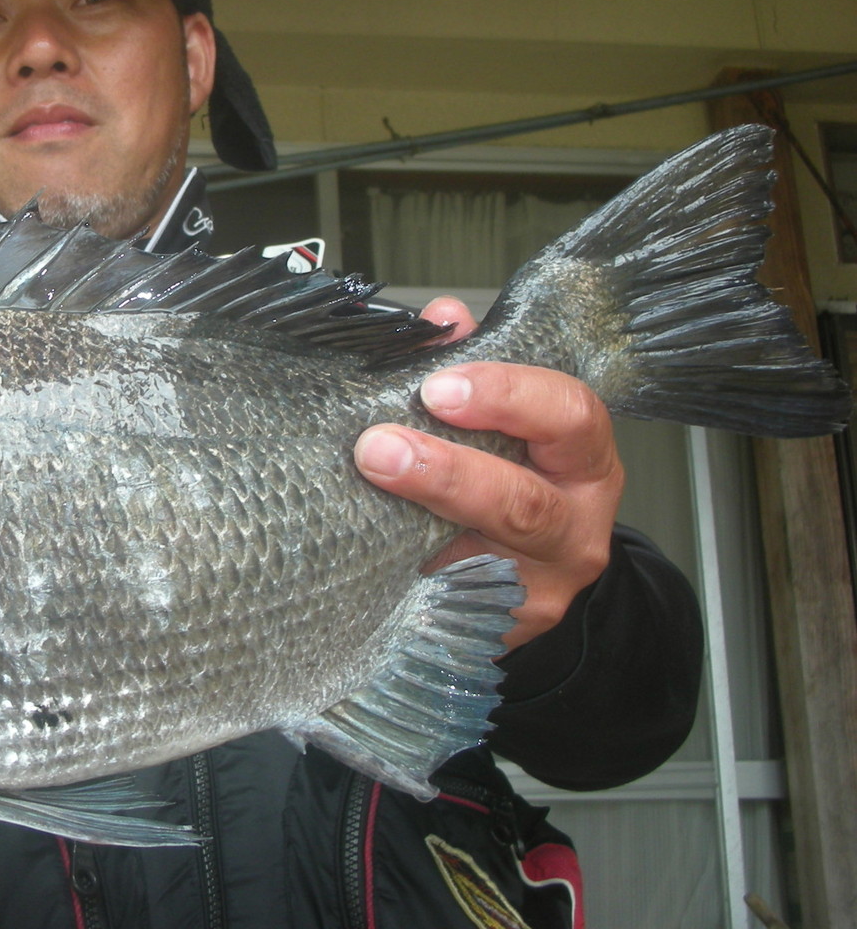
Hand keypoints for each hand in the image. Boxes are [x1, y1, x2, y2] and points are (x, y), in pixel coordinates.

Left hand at [353, 296, 623, 650]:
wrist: (528, 573)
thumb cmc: (514, 477)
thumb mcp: (507, 422)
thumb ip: (474, 369)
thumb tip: (443, 318)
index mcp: (583, 461)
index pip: (570, 417)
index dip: (506, 396)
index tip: (439, 386)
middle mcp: (575, 529)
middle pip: (525, 503)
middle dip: (448, 471)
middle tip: (380, 444)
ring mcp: (536, 589)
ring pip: (483, 559)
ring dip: (420, 520)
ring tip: (370, 480)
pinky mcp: (492, 626)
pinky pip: (445, 602)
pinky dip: (402, 573)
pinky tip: (361, 548)